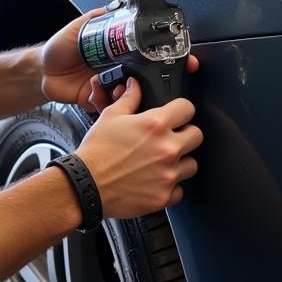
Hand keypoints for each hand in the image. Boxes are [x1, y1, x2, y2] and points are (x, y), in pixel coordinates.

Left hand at [41, 7, 199, 111]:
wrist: (42, 72)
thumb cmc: (60, 48)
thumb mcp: (80, 26)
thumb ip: (100, 16)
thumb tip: (118, 5)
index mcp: (121, 52)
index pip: (151, 54)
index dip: (171, 58)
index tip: (186, 61)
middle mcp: (121, 71)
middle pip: (148, 80)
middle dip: (157, 84)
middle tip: (151, 81)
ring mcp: (113, 88)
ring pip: (133, 97)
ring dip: (128, 94)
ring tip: (114, 85)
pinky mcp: (101, 102)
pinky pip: (111, 108)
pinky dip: (104, 101)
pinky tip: (94, 91)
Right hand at [76, 78, 202, 218]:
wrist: (85, 185)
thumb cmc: (96, 152)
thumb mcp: (110, 117)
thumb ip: (129, 99)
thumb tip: (135, 85)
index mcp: (156, 125)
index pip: (187, 108)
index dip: (181, 110)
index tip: (176, 116)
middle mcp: (167, 148)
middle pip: (197, 136)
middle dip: (185, 135)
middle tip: (170, 139)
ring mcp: (168, 174)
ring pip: (191, 164)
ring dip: (180, 163)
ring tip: (162, 163)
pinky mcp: (164, 196)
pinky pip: (179, 190)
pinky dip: (170, 187)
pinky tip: (155, 182)